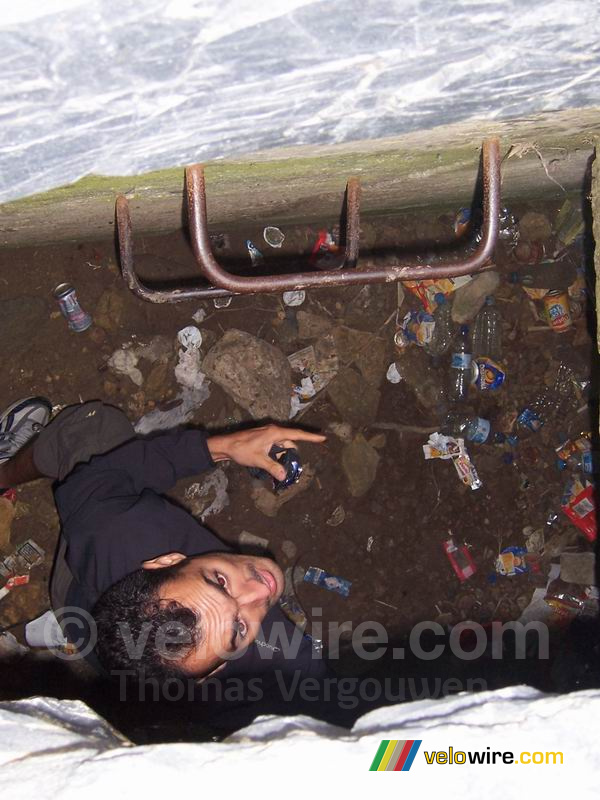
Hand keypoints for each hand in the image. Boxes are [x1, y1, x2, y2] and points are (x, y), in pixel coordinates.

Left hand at [207, 424, 325, 480]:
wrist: (226, 445)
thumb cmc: (242, 449)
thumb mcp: (259, 460)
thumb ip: (273, 467)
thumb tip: (284, 476)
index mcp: (275, 432)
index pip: (297, 435)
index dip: (311, 437)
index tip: (323, 438)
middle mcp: (273, 431)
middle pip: (290, 442)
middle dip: (294, 454)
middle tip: (295, 467)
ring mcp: (268, 434)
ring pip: (283, 445)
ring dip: (284, 456)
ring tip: (282, 469)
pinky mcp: (263, 438)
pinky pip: (276, 446)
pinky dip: (278, 454)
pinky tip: (275, 464)